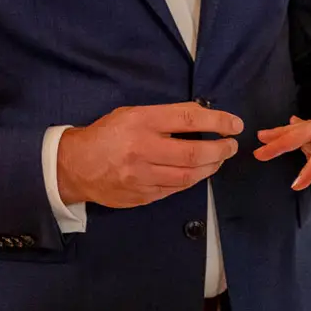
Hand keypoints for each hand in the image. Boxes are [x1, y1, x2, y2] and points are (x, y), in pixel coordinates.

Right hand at [58, 102, 244, 209]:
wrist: (75, 166)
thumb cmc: (107, 135)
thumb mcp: (132, 114)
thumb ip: (164, 116)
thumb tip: (202, 118)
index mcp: (141, 122)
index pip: (189, 118)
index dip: (217, 121)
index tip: (234, 124)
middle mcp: (142, 149)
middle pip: (195, 152)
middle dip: (221, 149)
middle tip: (231, 145)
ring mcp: (142, 176)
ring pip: (189, 176)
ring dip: (211, 167)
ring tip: (219, 159)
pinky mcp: (142, 196)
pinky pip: (175, 189)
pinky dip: (192, 181)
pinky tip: (199, 172)